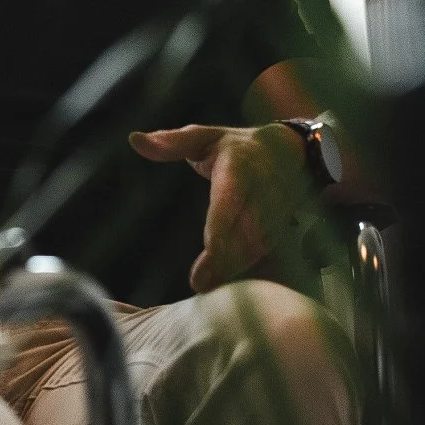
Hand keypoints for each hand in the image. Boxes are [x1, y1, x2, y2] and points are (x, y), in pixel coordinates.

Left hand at [128, 121, 306, 291]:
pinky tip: (219, 282)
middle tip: (198, 282)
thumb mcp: (204, 136)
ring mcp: (274, 212)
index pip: (230, 198)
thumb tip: (134, 140)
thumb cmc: (235, 145)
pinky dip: (242, 268)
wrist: (291, 153)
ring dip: (232, 268)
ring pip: (254, 245)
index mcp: (240, 168)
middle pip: (244, 229)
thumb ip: (171, 142)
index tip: (210, 247)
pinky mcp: (278, 229)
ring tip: (204, 287)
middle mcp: (260, 192)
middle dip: (224, 257)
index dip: (222, 224)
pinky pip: (260, 252)